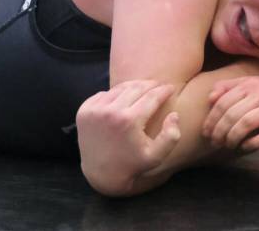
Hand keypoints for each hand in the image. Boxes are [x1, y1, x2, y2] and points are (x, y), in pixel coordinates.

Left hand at [77, 80, 180, 194]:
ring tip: (143, 88)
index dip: (164, 90)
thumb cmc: (132, 165)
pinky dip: (115, 94)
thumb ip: (171, 136)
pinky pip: (104, 94)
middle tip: (158, 85)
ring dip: (133, 87)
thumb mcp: (156, 156)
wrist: (100, 173)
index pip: (152, 97)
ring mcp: (95, 109)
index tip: (171, 87)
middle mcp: (110, 111)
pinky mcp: (84, 110)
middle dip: (150, 85)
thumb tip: (174, 114)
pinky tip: (123, 97)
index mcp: (129, 121)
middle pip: (136, 88)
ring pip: (119, 89)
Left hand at [200, 76, 258, 153]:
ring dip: (232, 137)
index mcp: (249, 84)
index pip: (223, 102)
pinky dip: (252, 143)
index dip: (211, 119)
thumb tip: (210, 99)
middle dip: (219, 131)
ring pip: (246, 124)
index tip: (206, 132)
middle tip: (214, 142)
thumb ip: (228, 87)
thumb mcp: (249, 84)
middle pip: (232, 114)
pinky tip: (244, 147)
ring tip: (227, 145)